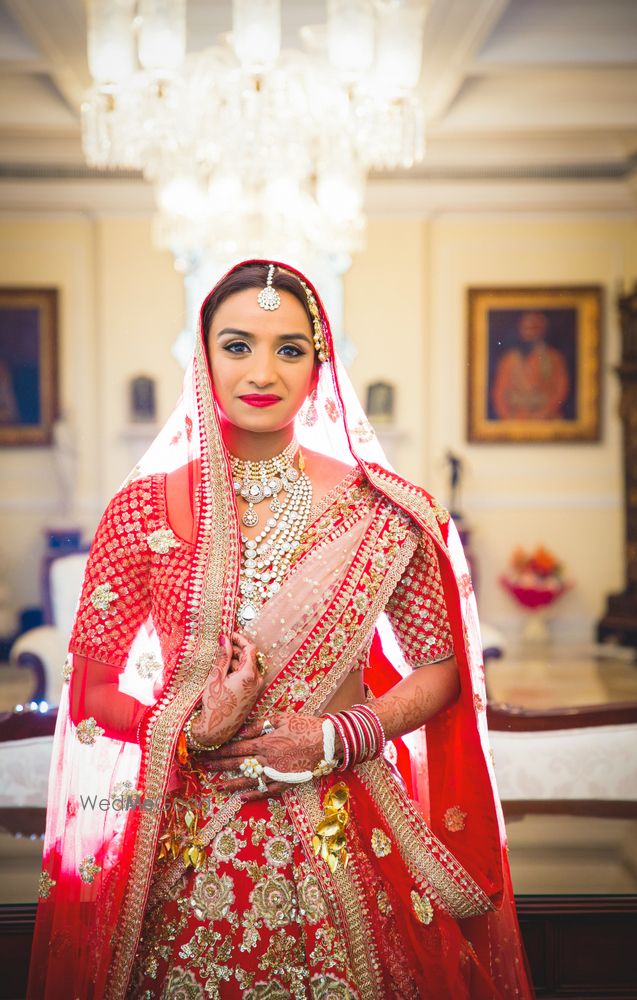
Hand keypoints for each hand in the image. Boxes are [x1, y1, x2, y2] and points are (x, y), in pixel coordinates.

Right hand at [192, 632, 263, 747]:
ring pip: (249, 666)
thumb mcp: (216, 677)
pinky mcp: (253, 693)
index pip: (250, 648)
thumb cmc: (215, 704)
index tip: (229, 635)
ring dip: (236, 662)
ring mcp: (256, 687)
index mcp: (249, 674)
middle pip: (250, 656)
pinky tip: (225, 676)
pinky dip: (238, 671)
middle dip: (236, 651)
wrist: (217, 729)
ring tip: (220, 666)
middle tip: (221, 649)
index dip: (239, 639)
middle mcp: (257, 680)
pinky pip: (249, 676)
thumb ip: (223, 656)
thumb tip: (225, 639)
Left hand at [204, 711, 329, 800]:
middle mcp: (267, 759)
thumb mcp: (280, 718)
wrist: (328, 742)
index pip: (236, 748)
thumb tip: (240, 731)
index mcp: (265, 742)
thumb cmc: (304, 726)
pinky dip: (254, 795)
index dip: (220, 751)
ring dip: (232, 784)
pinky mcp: (286, 782)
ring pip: (249, 780)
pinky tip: (242, 799)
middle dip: (219, 765)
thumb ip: (258, 725)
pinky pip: (267, 791)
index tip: (207, 752)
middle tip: (205, 768)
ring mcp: (276, 773)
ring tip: (218, 787)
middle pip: (238, 764)